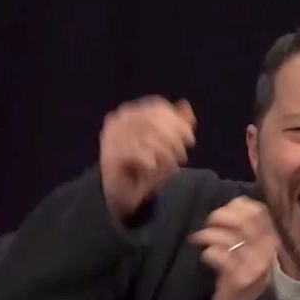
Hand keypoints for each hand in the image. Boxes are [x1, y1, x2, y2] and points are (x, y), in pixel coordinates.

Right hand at [99, 96, 196, 220]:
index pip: (157, 107)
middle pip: (154, 120)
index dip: (177, 121)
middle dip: (174, 139)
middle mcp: (117, 121)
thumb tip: (185, 105)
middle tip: (182, 156)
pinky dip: (152, 164)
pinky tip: (154, 170)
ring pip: (148, 138)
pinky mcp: (110, 156)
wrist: (121, 195)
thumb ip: (176, 124)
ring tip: (171, 167)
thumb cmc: (143, 168)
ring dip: (166, 155)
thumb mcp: (166, 145)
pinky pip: (139, 154)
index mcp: (129, 113)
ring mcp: (111, 138)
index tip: (190, 138)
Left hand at [190, 197, 277, 299]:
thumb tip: (233, 206)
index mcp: (276, 240)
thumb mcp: (257, 251)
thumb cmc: (251, 277)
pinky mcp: (239, 279)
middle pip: (244, 220)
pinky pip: (218, 256)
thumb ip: (251, 230)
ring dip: (208, 234)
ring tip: (200, 239)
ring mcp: (255, 265)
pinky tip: (206, 256)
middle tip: (209, 223)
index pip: (260, 211)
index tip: (224, 210)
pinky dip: (207, 252)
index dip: (237, 206)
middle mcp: (269, 250)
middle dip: (220, 216)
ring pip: (228, 237)